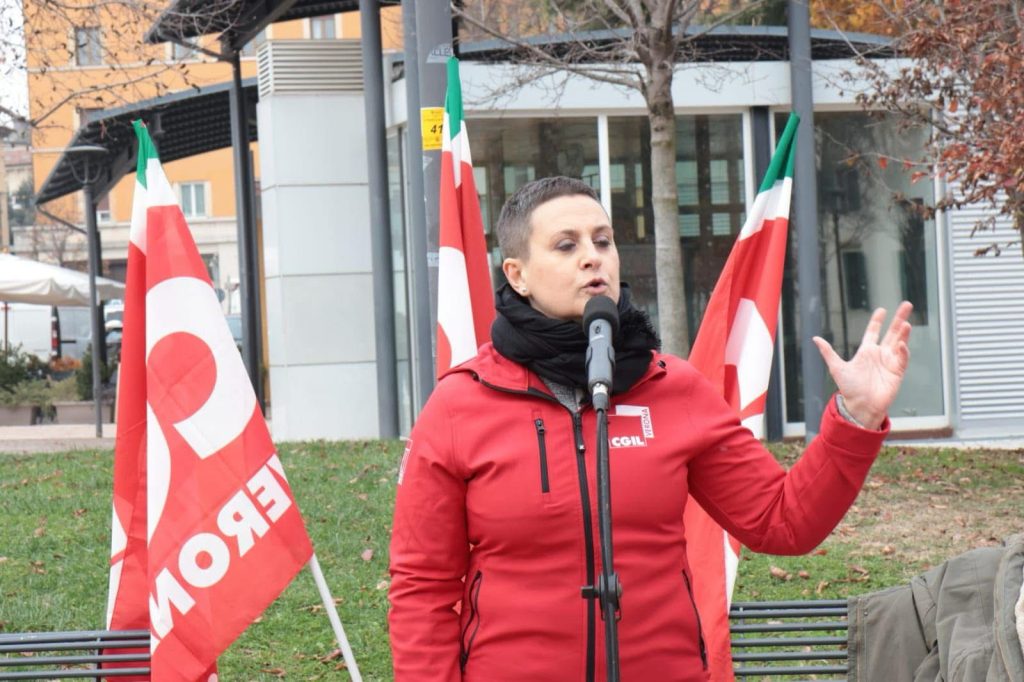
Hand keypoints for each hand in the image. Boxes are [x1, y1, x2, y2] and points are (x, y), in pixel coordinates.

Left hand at [812, 302, 913, 429]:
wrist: (860, 406)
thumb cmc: (849, 388)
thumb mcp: (837, 367)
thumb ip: (828, 352)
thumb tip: (815, 339)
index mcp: (866, 352)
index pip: (873, 332)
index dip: (877, 321)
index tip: (882, 310)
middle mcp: (880, 354)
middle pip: (891, 332)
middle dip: (898, 319)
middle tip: (906, 304)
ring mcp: (890, 362)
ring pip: (899, 343)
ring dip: (903, 333)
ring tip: (906, 322)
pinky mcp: (897, 372)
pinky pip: (902, 359)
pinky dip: (903, 351)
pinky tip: (901, 344)